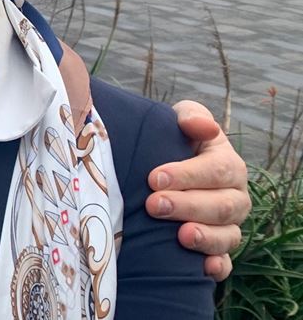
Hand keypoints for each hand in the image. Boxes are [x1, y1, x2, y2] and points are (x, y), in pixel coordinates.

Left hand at [147, 100, 249, 281]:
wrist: (159, 168)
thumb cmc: (170, 141)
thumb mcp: (178, 121)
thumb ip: (191, 118)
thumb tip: (206, 128)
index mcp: (227, 165)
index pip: (217, 170)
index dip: (187, 175)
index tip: (154, 178)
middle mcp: (234, 197)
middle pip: (223, 206)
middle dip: (188, 206)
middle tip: (154, 205)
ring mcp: (228, 226)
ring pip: (228, 236)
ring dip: (205, 238)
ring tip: (181, 236)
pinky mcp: (217, 249)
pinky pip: (225, 264)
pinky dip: (217, 267)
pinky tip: (203, 269)